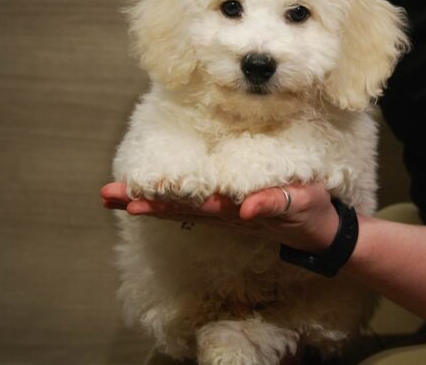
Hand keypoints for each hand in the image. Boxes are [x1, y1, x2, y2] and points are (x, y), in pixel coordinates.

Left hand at [100, 182, 338, 252]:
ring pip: (182, 209)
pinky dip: (170, 205)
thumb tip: (244, 208)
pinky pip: (195, 208)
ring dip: (148, 203)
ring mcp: (226, 214)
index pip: (194, 206)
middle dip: (143, 202)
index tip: (134, 201)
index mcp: (239, 208)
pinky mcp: (231, 211)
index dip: (164, 203)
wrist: (317, 229)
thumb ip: (275, 202)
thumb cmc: (310, 210)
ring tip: (116, 198)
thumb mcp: (300, 202)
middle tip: (109, 196)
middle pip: (178, 209)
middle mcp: (226, 214)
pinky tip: (147, 201)